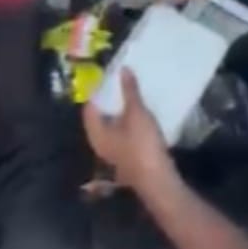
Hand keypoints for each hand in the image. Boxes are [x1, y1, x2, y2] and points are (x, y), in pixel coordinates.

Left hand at [83, 69, 171, 189]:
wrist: (157, 179)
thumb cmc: (141, 144)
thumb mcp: (136, 113)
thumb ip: (129, 91)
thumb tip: (123, 69)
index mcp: (95, 132)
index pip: (90, 106)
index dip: (98, 90)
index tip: (109, 77)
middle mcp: (99, 143)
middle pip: (100, 116)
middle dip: (109, 100)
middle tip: (120, 83)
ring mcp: (112, 152)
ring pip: (111, 127)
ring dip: (119, 112)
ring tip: (131, 96)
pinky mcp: (125, 157)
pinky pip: (121, 135)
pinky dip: (126, 123)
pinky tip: (138, 115)